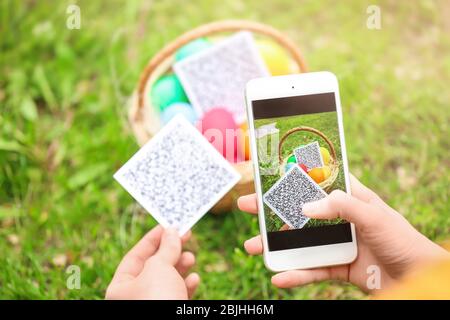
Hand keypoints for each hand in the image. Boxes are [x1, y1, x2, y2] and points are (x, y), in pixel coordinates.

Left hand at [106, 226, 199, 299]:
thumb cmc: (157, 299)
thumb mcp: (159, 267)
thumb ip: (166, 248)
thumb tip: (172, 232)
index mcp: (121, 287)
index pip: (135, 256)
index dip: (152, 239)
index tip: (168, 225)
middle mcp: (134, 298)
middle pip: (154, 266)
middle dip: (171, 251)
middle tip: (185, 236)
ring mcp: (153, 305)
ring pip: (168, 280)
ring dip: (181, 266)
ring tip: (191, 258)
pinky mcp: (170, 312)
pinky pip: (177, 295)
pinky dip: (187, 284)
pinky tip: (195, 279)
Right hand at [238, 174, 448, 291]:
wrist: (417, 279)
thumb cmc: (403, 240)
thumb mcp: (374, 215)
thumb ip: (342, 206)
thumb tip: (306, 205)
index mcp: (349, 198)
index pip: (315, 181)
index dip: (292, 176)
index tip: (267, 174)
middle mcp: (338, 218)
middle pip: (299, 211)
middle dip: (272, 210)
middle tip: (247, 206)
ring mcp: (335, 243)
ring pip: (299, 242)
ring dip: (276, 245)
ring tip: (252, 247)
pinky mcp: (337, 266)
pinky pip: (311, 269)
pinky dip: (295, 274)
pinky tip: (279, 276)